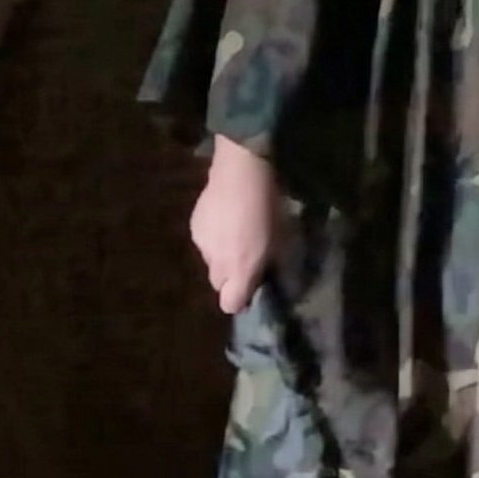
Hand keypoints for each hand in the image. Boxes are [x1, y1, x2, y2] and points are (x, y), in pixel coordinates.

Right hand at [190, 136, 279, 313]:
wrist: (242, 172)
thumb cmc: (270, 210)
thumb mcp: (284, 243)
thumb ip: (280, 270)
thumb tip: (281, 287)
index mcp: (239, 271)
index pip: (229, 305)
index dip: (240, 299)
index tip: (252, 287)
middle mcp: (216, 264)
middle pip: (219, 284)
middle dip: (232, 276)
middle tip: (248, 257)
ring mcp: (201, 245)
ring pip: (210, 262)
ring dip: (222, 255)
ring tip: (237, 232)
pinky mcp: (194, 226)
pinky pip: (204, 242)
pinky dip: (213, 237)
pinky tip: (225, 218)